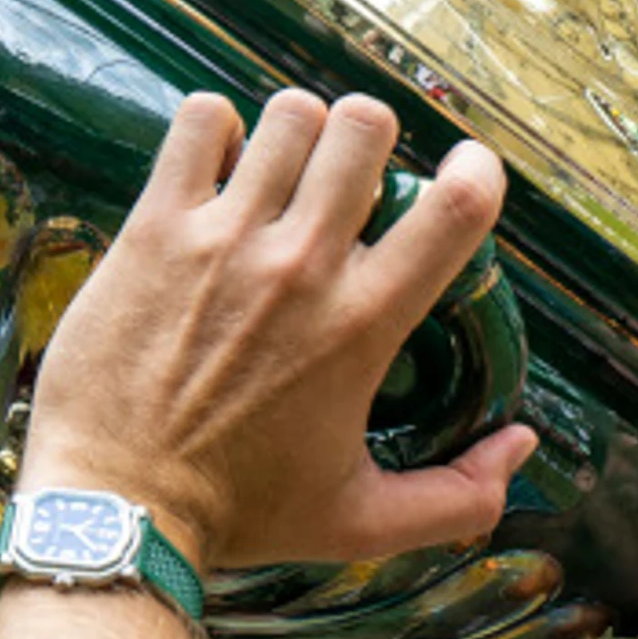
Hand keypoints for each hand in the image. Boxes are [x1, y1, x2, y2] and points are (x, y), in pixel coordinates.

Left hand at [21, 90, 538, 570]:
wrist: (118, 509)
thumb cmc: (239, 516)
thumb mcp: (362, 523)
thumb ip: (459, 496)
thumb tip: (519, 446)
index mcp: (363, 325)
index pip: (457, 207)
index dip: (473, 172)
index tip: (458, 177)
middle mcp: (301, 267)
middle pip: (364, 127)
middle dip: (367, 141)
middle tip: (343, 182)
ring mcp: (224, 241)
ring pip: (289, 115)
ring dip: (294, 134)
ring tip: (278, 174)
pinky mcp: (155, 229)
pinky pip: (200, 122)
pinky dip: (214, 129)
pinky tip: (215, 169)